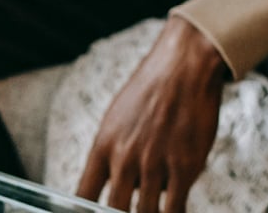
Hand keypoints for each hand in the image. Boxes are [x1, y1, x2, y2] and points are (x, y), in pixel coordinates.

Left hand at [76, 16, 228, 212]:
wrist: (181, 69)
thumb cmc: (149, 91)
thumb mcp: (116, 119)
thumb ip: (111, 152)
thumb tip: (110, 181)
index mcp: (103, 145)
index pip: (83, 194)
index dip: (82, 212)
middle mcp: (124, 158)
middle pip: (113, 210)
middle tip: (125, 211)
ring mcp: (154, 164)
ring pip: (146, 212)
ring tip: (151, 210)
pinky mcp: (185, 167)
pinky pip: (175, 207)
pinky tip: (172, 212)